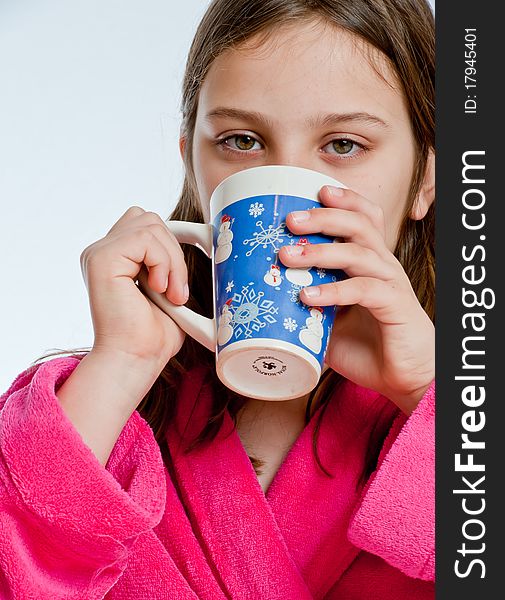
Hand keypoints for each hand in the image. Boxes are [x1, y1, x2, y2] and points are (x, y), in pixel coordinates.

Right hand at [80, 207, 187, 375]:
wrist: (136, 359)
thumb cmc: (153, 335)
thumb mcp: (170, 289)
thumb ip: (171, 262)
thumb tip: (204, 238)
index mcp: (115, 258)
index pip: (146, 224)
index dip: (172, 240)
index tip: (185, 273)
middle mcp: (102, 252)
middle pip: (150, 219)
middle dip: (174, 251)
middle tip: (177, 291)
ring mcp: (98, 253)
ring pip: (151, 226)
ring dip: (171, 261)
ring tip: (171, 294)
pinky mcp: (101, 258)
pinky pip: (145, 238)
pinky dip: (162, 263)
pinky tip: (158, 289)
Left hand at [278, 186, 433, 414]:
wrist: (400, 377)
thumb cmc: (364, 345)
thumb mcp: (326, 321)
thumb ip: (302, 308)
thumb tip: (260, 304)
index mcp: (369, 262)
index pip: (364, 217)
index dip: (344, 199)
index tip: (313, 190)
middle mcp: (382, 266)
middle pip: (358, 225)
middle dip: (323, 217)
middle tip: (289, 221)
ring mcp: (390, 284)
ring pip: (359, 253)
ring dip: (321, 252)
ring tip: (287, 256)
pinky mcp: (394, 307)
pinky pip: (364, 290)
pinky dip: (334, 291)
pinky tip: (307, 296)